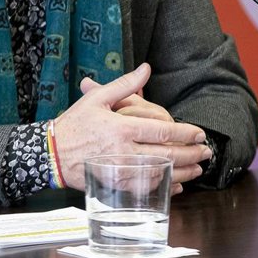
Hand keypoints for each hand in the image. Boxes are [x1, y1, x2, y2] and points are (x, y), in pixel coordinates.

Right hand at [53, 64, 211, 193]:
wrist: (51, 153)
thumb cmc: (74, 124)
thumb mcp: (98, 99)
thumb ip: (125, 84)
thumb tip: (146, 69)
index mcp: (122, 128)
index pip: (163, 132)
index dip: (186, 133)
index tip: (200, 133)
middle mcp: (124, 152)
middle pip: (167, 155)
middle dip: (191, 154)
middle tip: (206, 152)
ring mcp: (121, 171)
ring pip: (160, 174)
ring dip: (183, 173)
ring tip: (198, 169)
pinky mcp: (116, 185)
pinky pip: (145, 188)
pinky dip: (164, 188)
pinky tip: (176, 186)